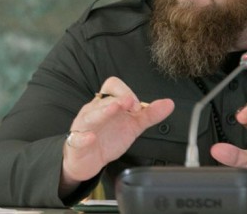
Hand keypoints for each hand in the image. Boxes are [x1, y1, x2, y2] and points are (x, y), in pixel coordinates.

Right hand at [59, 77, 173, 195]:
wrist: (89, 160)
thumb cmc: (109, 138)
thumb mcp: (133, 126)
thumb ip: (150, 115)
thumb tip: (170, 103)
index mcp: (108, 104)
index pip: (112, 85)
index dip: (125, 91)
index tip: (139, 106)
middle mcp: (94, 110)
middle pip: (103, 98)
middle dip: (119, 98)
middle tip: (132, 104)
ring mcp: (84, 126)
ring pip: (90, 115)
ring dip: (103, 111)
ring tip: (114, 109)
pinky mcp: (77, 143)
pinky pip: (77, 138)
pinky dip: (83, 137)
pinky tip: (91, 138)